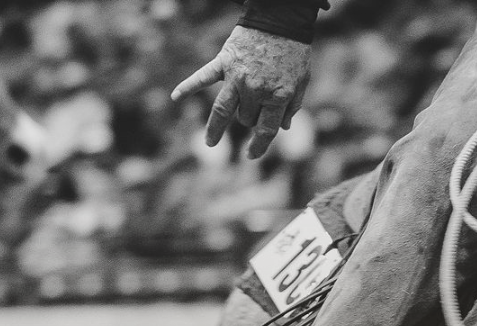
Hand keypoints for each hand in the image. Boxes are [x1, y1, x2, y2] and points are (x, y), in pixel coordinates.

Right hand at [171, 28, 312, 159]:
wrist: (280, 18)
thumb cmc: (294, 51)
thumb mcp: (301, 82)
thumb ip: (291, 106)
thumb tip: (283, 128)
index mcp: (277, 97)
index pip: (266, 130)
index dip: (259, 146)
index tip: (251, 155)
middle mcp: (255, 90)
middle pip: (246, 118)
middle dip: (249, 118)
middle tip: (253, 110)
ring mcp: (237, 77)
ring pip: (222, 110)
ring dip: (215, 129)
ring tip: (210, 143)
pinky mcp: (224, 62)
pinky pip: (203, 77)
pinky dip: (188, 86)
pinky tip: (176, 97)